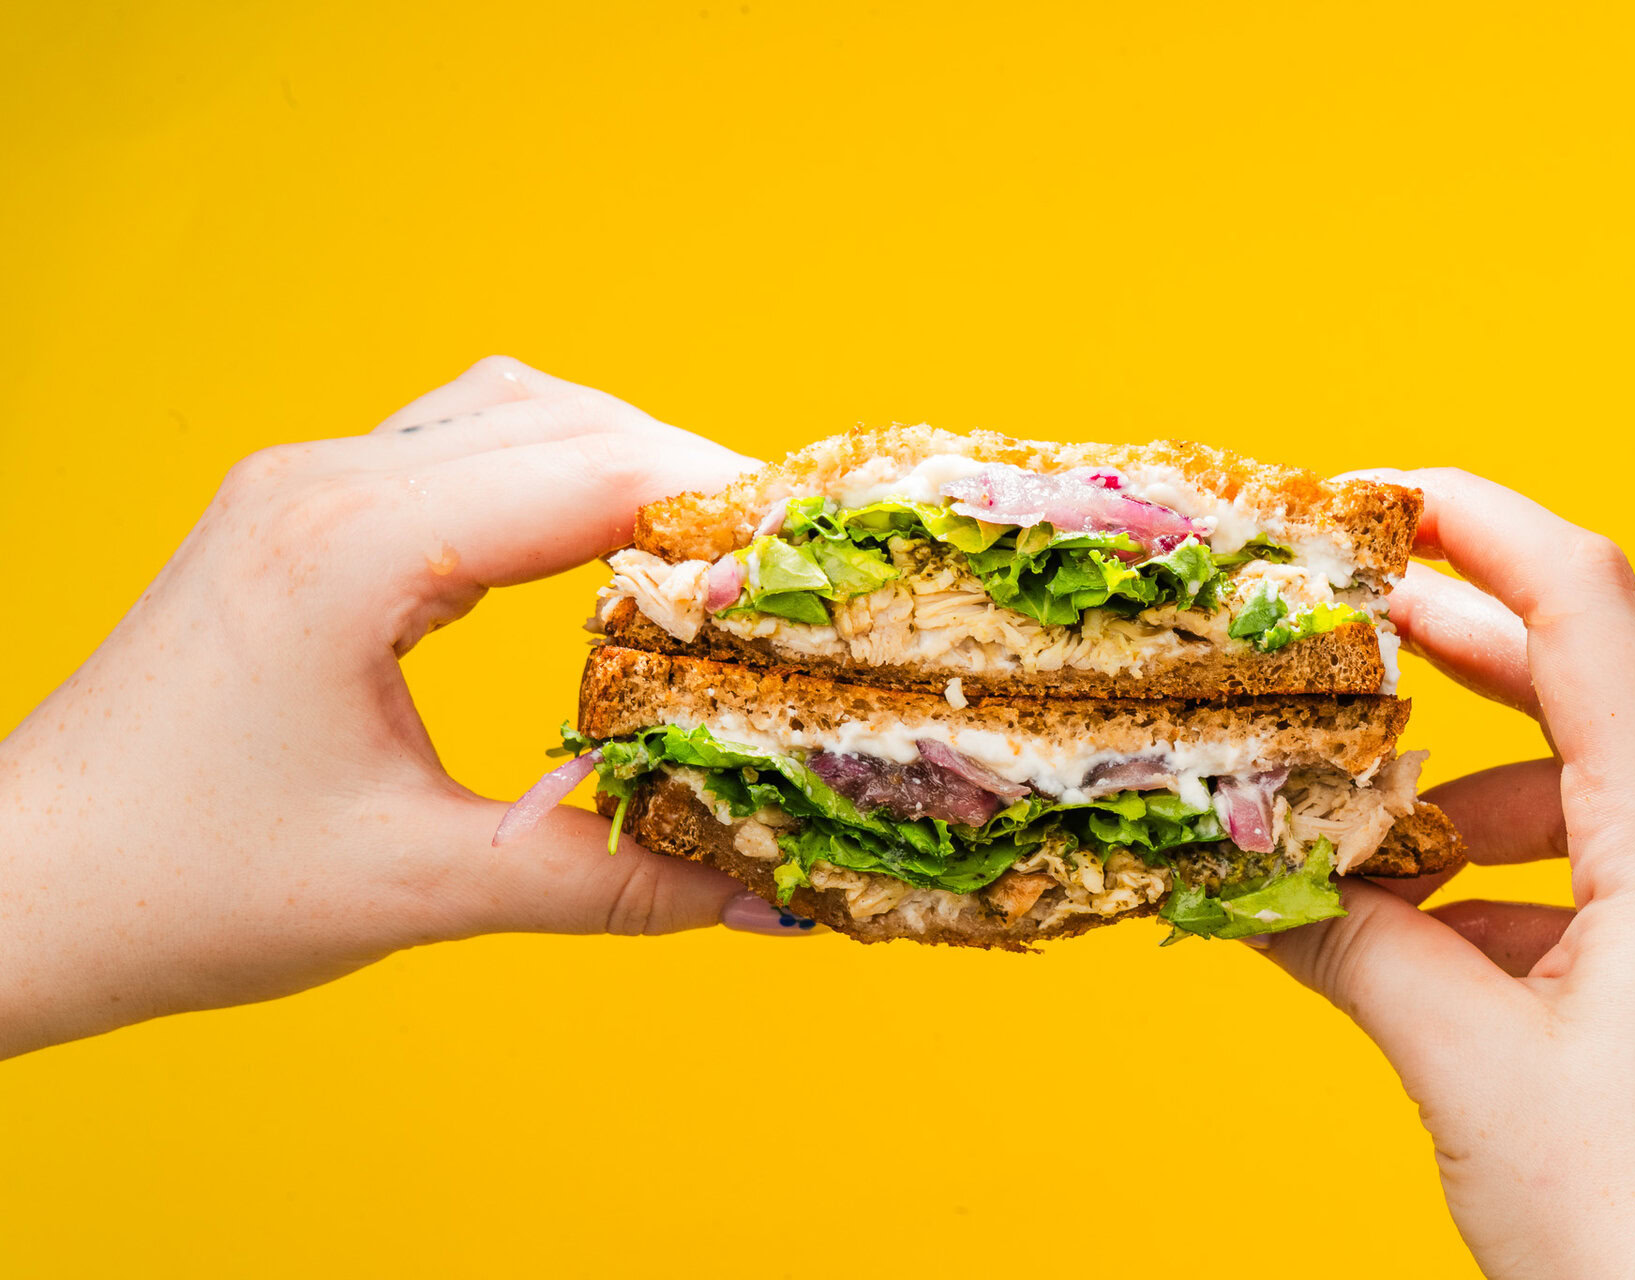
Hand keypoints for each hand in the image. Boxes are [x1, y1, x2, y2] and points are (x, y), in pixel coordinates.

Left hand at [0, 357, 812, 1060]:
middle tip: (797, 563)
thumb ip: (605, 878)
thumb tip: (764, 890)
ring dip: (627, 462)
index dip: (725, 506)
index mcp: (348, 549)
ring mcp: (306, 486)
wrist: (22, 888)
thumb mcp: (415, 888)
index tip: (823, 559)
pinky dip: (559, 478)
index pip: (589, 473)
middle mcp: (325, 482)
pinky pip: (463, 448)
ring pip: (516, 412)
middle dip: (698, 476)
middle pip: (566, 419)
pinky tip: (602, 551)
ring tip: (718, 552)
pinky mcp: (302, 517)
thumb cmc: (181, 885)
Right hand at [1257, 469, 1634, 1276]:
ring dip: (1453, 793)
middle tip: (1325, 624)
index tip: (1376, 491)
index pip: (1588, 608)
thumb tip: (1252, 883)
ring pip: (1574, 789)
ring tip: (1351, 833)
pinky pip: (1589, 875)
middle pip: (1577, 683)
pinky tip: (1417, 936)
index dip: (1480, 522)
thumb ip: (1350, 945)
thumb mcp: (1467, 1065)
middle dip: (1442, 646)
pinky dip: (1492, 879)